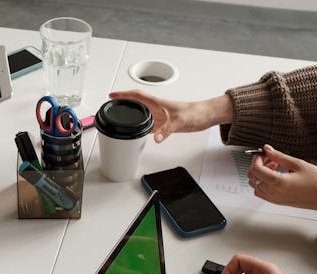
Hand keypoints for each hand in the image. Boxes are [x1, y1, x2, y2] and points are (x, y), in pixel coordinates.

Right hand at [108, 90, 232, 142]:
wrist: (205, 116)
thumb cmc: (196, 112)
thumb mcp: (180, 120)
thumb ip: (167, 130)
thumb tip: (156, 137)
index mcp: (158, 103)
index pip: (137, 95)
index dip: (123, 94)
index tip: (113, 95)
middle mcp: (156, 109)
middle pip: (135, 103)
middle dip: (122, 103)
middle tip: (111, 104)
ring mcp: (159, 116)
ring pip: (140, 115)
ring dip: (130, 115)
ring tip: (119, 116)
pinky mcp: (163, 125)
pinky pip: (147, 126)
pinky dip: (140, 129)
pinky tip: (136, 133)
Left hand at [248, 144, 316, 212]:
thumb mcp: (298, 164)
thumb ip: (279, 156)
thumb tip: (267, 149)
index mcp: (278, 182)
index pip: (256, 169)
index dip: (257, 158)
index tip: (263, 153)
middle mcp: (273, 192)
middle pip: (252, 177)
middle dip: (257, 165)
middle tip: (269, 158)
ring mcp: (274, 199)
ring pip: (255, 185)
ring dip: (260, 174)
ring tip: (274, 166)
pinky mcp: (277, 201)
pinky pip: (261, 192)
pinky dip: (263, 182)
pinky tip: (275, 176)